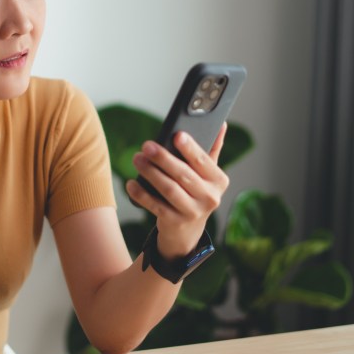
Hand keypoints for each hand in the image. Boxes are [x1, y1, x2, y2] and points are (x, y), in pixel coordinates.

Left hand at [126, 125, 229, 259]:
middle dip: (163, 158)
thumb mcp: (207, 174)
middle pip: (183, 174)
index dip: (190, 148)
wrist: (187, 230)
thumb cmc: (195, 192)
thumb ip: (212, 149)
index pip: (204, 161)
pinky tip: (131, 183)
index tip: (177, 135)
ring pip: (169, 189)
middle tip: (146, 146)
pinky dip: (142, 194)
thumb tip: (221, 123)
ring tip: (137, 159)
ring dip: (150, 173)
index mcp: (219, 181)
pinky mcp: (175, 223)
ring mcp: (193, 212)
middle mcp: (210, 198)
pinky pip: (155, 205)